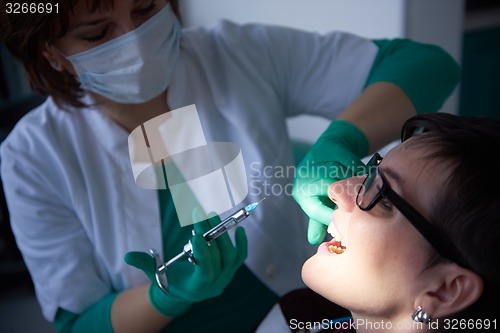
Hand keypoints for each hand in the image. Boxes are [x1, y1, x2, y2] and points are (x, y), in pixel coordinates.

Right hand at [125, 209, 247, 316]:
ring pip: (230, 256)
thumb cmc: (169, 281)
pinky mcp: (231, 270)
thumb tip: (127, 257)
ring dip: (222, 235)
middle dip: (209, 235)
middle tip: (201, 214)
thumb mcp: (156, 275)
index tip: (196, 232)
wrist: (185, 292)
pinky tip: (240, 229)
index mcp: (197, 288)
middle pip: (218, 258)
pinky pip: (240, 257)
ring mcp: (226, 278)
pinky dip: (241, 244)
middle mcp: (215, 284)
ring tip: (211, 216)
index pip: (205, 270)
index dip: (203, 252)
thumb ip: (144, 265)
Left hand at [292, 120, 368, 244]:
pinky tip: (360, 172)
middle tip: (357, 202)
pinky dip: (357, 169)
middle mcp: (303, 176)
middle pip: (328, 189)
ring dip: (353, 181)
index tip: (347, 222)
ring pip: (340, 175)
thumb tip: (314, 242)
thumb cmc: (325, 180)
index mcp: (300, 192)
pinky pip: (348, 162)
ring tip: (360, 186)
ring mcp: (315, 160)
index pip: (315, 210)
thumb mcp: (320, 201)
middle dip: (345, 196)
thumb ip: (318, 221)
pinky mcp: (330, 147)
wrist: (332, 149)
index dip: (332, 217)